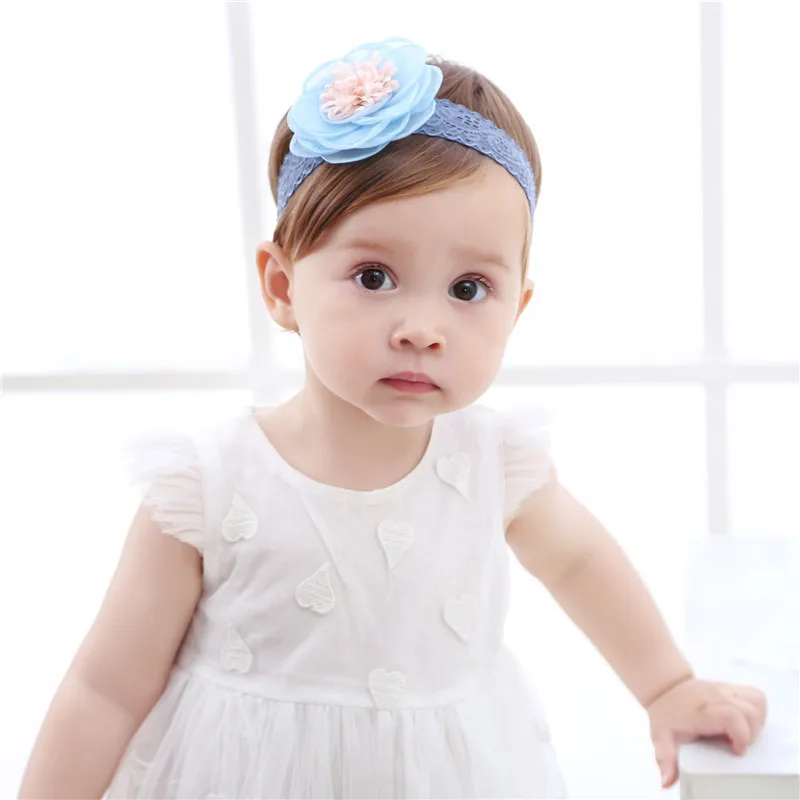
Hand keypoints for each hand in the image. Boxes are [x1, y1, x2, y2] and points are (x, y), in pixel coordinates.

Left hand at [647, 677, 767, 788]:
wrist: (666, 689)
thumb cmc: (667, 713)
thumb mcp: (662, 737)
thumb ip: (666, 759)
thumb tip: (666, 782)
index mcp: (701, 711)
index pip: (731, 716)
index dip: (741, 735)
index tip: (736, 750)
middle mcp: (715, 697)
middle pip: (749, 712)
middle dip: (751, 734)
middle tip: (735, 745)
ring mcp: (725, 690)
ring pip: (756, 702)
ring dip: (756, 722)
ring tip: (741, 734)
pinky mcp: (732, 688)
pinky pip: (755, 696)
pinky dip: (758, 710)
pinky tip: (745, 722)